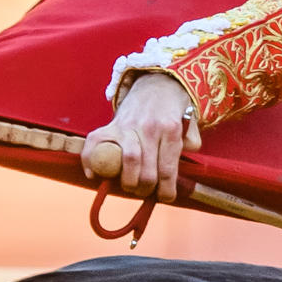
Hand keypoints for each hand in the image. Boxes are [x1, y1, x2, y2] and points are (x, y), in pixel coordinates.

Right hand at [82, 73, 200, 201]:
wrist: (157, 83)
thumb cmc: (173, 111)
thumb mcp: (190, 125)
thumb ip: (191, 144)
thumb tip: (180, 166)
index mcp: (170, 130)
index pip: (167, 170)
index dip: (166, 191)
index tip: (166, 197)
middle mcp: (148, 128)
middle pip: (147, 171)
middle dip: (147, 189)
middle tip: (147, 191)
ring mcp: (127, 126)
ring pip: (127, 161)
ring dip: (128, 181)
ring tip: (131, 186)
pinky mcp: (110, 124)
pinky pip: (95, 144)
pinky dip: (90, 162)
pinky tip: (94, 175)